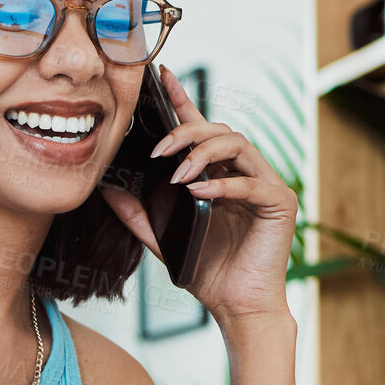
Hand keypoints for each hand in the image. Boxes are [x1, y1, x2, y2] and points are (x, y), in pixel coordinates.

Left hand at [99, 64, 299, 323]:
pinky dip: (222, 185)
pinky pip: (251, 183)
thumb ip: (137, 213)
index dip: (182, 100)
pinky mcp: (280, 202)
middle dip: (185, 133)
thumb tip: (105, 189)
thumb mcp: (163, 238)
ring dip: (202, 154)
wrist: (237, 308)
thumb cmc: (207, 272)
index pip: (199, 129)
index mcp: (218, 174)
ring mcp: (266, 184)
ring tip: (176, 174)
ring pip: (238, 144)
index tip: (162, 76)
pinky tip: (198, 193)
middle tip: (157, 151)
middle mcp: (244, 172)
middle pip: (218, 129)